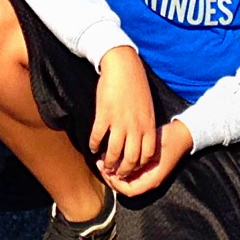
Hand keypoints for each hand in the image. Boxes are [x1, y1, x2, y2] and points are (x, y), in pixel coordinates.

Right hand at [89, 47, 160, 185]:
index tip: (132, 168)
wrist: (124, 67)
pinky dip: (93, 145)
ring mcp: (119, 122)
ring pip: (113, 152)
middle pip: (130, 159)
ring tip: (103, 165)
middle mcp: (135, 127)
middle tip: (116, 173)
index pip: (146, 155)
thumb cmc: (137, 85)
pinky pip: (97, 137)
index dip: (138, 166)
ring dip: (107, 162)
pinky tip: (92, 148)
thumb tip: (142, 140)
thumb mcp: (148, 108)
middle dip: (122, 170)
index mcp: (148, 126)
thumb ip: (145, 125)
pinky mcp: (104, 115)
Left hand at [109, 119, 192, 199]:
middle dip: (110, 179)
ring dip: (113, 173)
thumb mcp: (154, 148)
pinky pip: (128, 173)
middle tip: (100, 164)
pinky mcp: (144, 168)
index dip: (115, 183)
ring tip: (103, 160)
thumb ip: (139, 159)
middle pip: (124, 188)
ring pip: (124, 181)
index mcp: (152, 180)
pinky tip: (112, 156)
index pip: (129, 191)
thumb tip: (121, 164)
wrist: (182, 134)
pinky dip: (119, 168)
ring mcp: (146, 175)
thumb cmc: (169, 140)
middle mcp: (148, 181)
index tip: (106, 169)